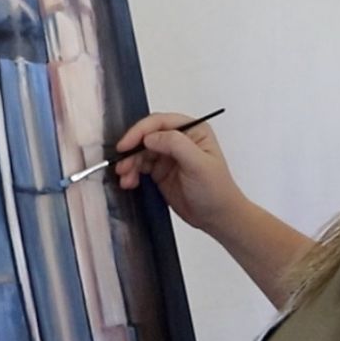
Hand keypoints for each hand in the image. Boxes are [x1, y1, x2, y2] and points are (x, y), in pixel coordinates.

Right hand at [113, 112, 246, 234]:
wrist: (217, 218)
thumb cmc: (217, 191)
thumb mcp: (199, 165)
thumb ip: (176, 145)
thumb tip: (151, 137)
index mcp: (192, 131)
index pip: (160, 122)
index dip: (140, 131)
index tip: (126, 144)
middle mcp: (179, 140)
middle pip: (147, 137)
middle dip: (132, 149)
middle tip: (122, 164)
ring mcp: (169, 156)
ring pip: (141, 152)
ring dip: (130, 163)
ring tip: (125, 177)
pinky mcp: (161, 172)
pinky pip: (140, 167)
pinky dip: (132, 173)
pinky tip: (129, 182)